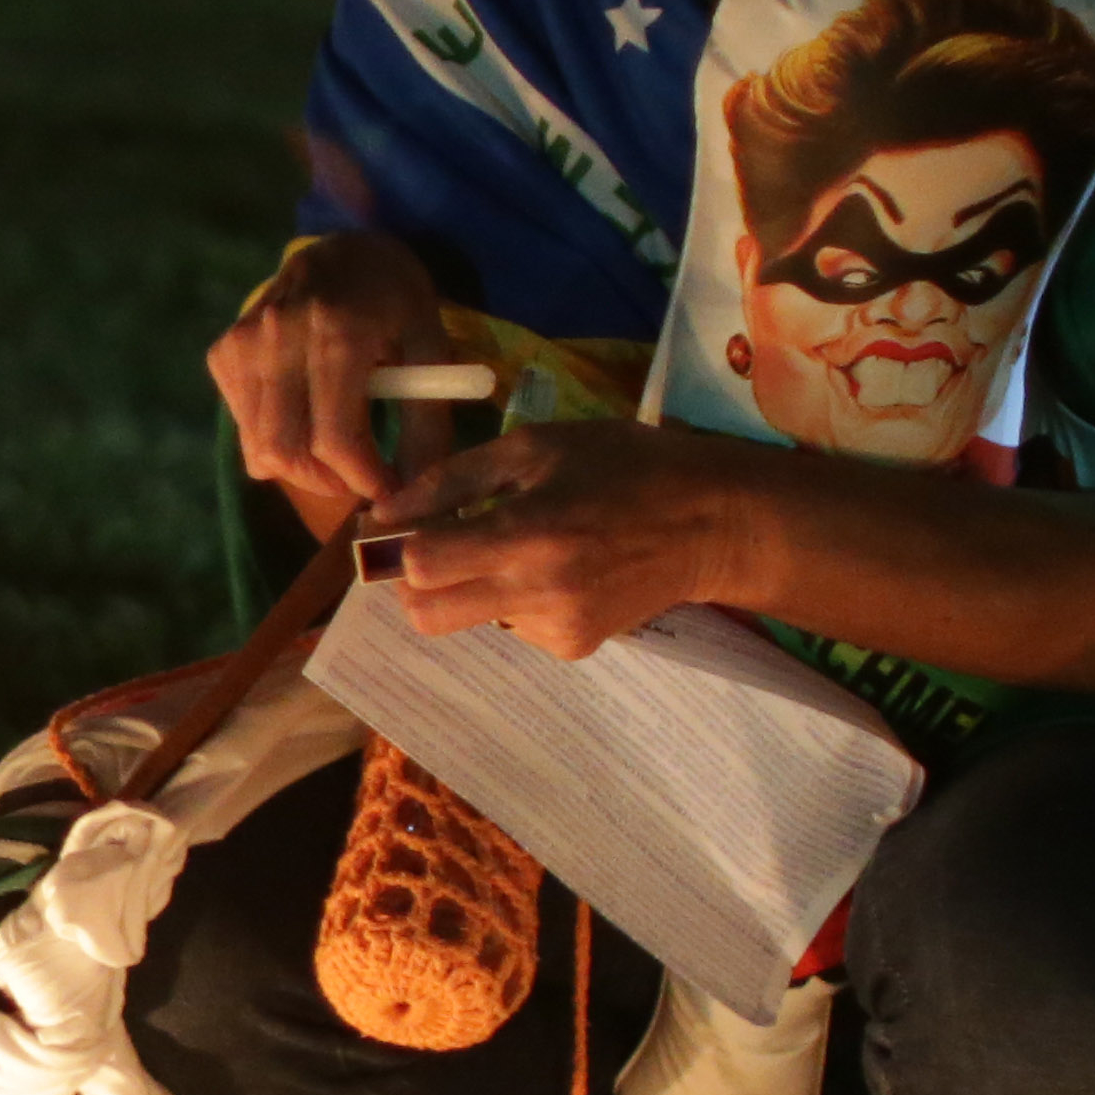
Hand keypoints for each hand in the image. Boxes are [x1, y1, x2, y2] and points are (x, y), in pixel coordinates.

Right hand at [204, 233, 451, 530]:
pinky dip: (274, 441)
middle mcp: (278, 336)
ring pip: (258, 448)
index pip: (335, 438)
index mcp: (336, 331)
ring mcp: (243, 343)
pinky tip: (304, 414)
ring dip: (300, 468)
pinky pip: (243, 428)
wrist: (343, 245)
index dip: (364, 480)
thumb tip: (416, 491)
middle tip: (360, 479)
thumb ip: (426, 419)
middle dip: (328, 483)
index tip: (389, 493)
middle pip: (285, 452)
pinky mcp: (224, 352)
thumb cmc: (393, 297)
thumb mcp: (428, 346)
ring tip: (336, 450)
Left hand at [374, 421, 775, 661]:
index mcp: (527, 533)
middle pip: (426, 616)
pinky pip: (511, 627)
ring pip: (468, 620)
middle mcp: (538, 592)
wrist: (711, 522)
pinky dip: (514, 599)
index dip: (398, 545)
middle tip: (436, 547)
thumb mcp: (536, 446)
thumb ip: (452, 480)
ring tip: (522, 545)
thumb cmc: (622, 465)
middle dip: (414, 584)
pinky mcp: (574, 648)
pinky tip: (557, 568)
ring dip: (471, 587)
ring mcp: (557, 628)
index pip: (420, 565)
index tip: (404, 525)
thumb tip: (383, 516)